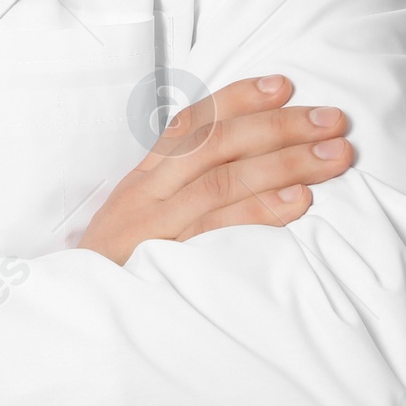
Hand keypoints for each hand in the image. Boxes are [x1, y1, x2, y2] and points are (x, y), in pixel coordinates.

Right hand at [79, 75, 352, 264]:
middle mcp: (148, 193)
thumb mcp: (142, 220)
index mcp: (145, 178)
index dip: (237, 98)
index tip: (284, 84)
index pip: (191, 123)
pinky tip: (300, 202)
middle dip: (280, 126)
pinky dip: (260, 212)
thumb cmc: (120, 270)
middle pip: (216, 144)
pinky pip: (217, 231)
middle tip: (333, 121)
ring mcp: (155, 227)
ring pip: (222, 180)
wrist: (71, 320)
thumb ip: (183, 192)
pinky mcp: (164, 263)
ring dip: (286, 163)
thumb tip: (249, 165)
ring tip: (335, 156)